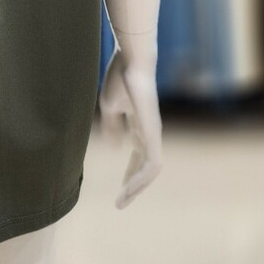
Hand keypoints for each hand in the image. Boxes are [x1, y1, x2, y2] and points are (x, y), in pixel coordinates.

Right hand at [98, 38, 162, 209]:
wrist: (132, 62)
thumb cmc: (119, 78)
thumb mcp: (110, 106)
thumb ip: (113, 126)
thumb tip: (115, 147)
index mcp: (138, 123)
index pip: (138, 154)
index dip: (129, 171)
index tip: (118, 188)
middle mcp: (149, 131)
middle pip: (146, 165)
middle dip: (134, 184)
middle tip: (121, 201)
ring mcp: (153, 133)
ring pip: (150, 169)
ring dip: (137, 186)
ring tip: (123, 200)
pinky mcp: (153, 133)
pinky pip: (152, 163)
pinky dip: (141, 177)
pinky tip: (129, 187)